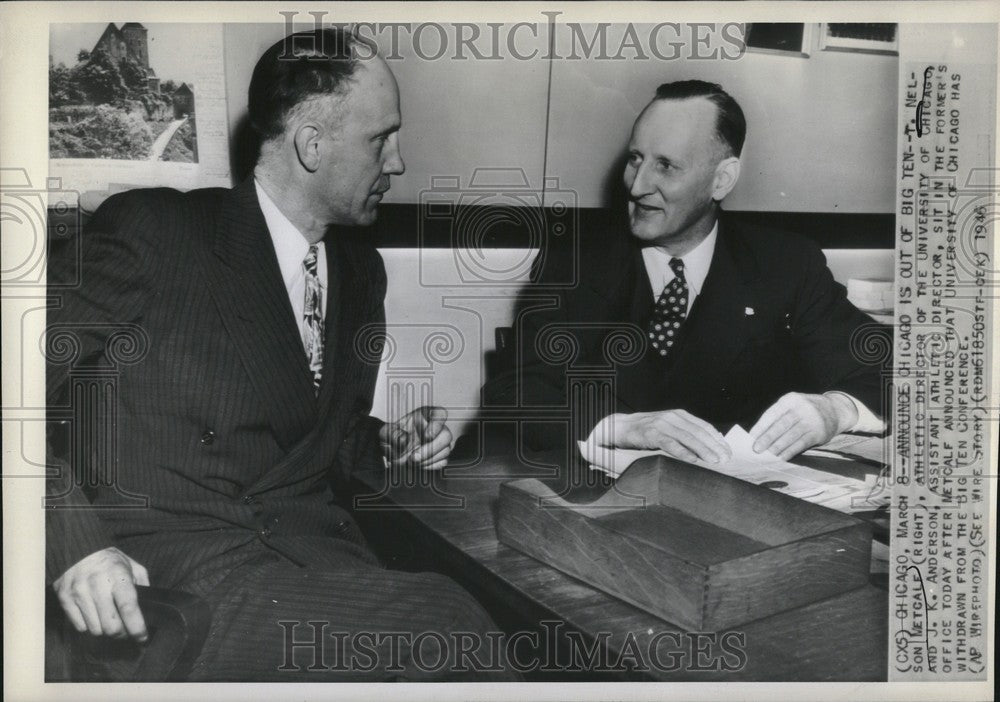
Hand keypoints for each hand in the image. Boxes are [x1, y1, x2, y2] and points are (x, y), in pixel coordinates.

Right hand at [53, 547, 149, 641]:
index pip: (128, 607)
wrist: (78, 549)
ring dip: (104, 630)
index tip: (142, 637)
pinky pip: (80, 627)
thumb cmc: (109, 561)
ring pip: (95, 630)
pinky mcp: (64, 599)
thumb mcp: (132, 566)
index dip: (137, 627)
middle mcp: (97, 585)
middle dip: (121, 633)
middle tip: (126, 631)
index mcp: (118, 576)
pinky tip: (94, 615)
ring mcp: (79, 593)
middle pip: (111, 626)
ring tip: (109, 619)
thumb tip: (148, 608)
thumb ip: (142, 585)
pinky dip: (89, 626)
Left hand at [380, 406, 452, 470]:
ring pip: (445, 450)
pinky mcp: (441, 455)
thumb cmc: (392, 437)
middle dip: (430, 449)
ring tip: (411, 461)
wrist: (392, 450)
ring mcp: (440, 442)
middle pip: (446, 435)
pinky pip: (442, 462)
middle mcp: (435, 428)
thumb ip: (393, 434)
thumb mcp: (386, 433)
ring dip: (427, 459)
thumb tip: (404, 439)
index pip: (440, 414)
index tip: (426, 436)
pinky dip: (429, 465)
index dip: (437, 424)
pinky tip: (418, 464)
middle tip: (414, 456)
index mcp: (424, 416)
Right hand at [596, 410, 731, 464]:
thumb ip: (684, 433)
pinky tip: (693, 460)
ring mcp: (661, 424)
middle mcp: (672, 417)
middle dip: (714, 446)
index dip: (717, 439)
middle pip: (698, 432)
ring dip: (703, 450)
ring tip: (714, 461)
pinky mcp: (651, 433)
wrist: (620, 427)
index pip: (704, 426)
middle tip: (725, 459)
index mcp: (679, 415)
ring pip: (687, 438)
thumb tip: (708, 445)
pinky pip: (670, 444)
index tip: (728, 451)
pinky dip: (683, 452)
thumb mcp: (668, 427)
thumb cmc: (646, 431)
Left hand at [750, 392, 857, 460]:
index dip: (761, 426)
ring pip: (791, 436)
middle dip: (767, 438)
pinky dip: (790, 451)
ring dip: (777, 447)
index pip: (772, 413)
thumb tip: (759, 435)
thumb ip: (778, 416)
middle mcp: (802, 408)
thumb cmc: (804, 410)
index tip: (751, 437)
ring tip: (768, 455)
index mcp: (791, 399)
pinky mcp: (819, 433)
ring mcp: (812, 420)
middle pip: (781, 425)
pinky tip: (781, 457)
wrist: (834, 410)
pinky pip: (801, 443)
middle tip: (756, 449)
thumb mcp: (792, 405)